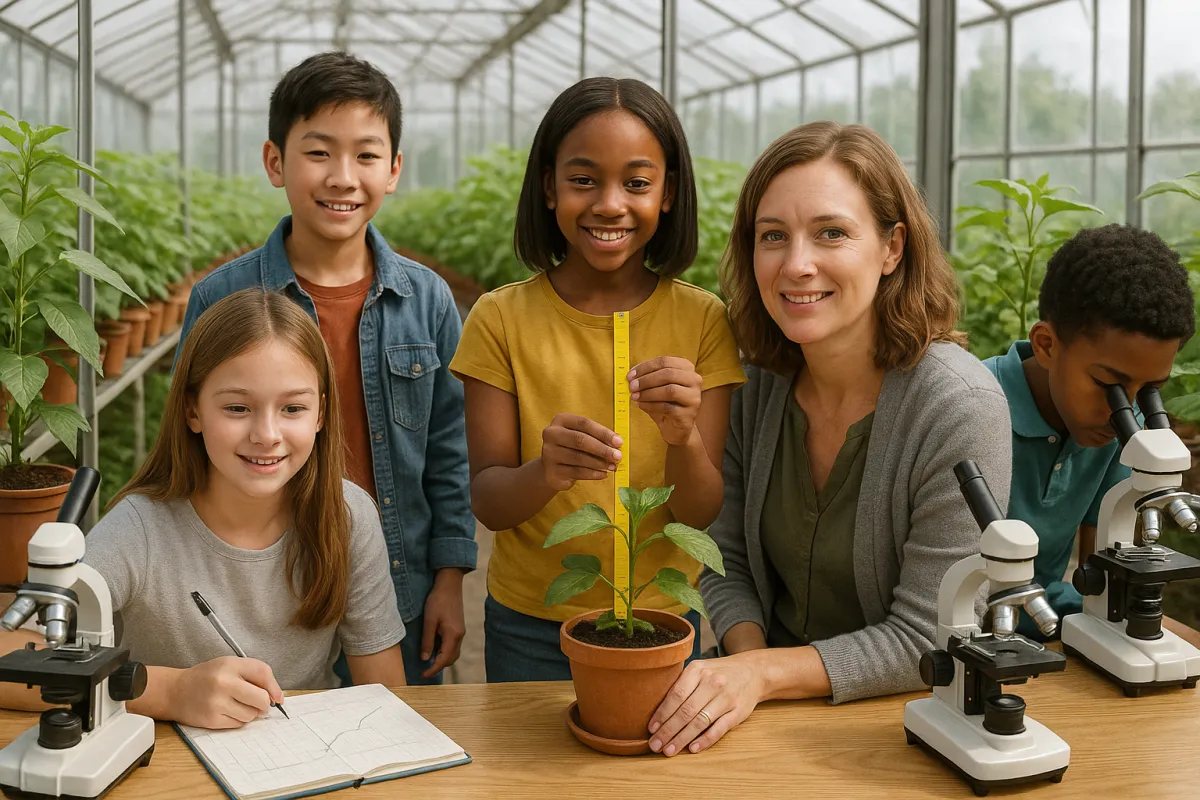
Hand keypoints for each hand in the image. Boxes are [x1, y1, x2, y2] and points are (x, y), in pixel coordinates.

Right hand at [171, 656, 283, 729]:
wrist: (174, 691)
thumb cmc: (207, 677)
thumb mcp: (229, 665)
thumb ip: (254, 674)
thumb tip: (277, 698)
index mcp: (230, 665)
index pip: (263, 673)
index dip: (274, 688)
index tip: (277, 697)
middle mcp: (223, 683)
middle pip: (261, 699)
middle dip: (263, 703)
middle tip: (255, 702)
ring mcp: (217, 703)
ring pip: (251, 715)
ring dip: (249, 713)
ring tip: (235, 704)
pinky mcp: (211, 720)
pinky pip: (238, 724)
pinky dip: (237, 720)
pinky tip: (226, 711)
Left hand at [421, 569, 466, 677]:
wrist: (449, 585)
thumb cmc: (438, 600)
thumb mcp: (429, 621)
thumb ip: (427, 641)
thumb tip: (425, 659)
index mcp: (453, 635)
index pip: (444, 659)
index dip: (433, 669)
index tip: (423, 675)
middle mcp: (460, 636)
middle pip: (451, 659)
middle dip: (439, 666)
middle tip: (424, 668)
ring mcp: (461, 632)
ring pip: (453, 653)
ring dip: (442, 659)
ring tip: (428, 659)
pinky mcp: (458, 628)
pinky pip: (453, 646)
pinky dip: (444, 651)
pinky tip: (434, 647)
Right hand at [539, 413, 622, 491]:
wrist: (552, 468)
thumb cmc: (572, 448)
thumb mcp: (581, 437)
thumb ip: (596, 438)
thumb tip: (617, 444)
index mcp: (561, 420)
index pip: (584, 423)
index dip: (603, 432)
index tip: (618, 442)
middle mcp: (551, 434)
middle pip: (579, 440)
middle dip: (602, 449)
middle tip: (617, 456)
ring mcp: (549, 453)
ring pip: (578, 458)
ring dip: (599, 463)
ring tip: (613, 466)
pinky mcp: (551, 471)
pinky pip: (576, 472)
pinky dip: (592, 474)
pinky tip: (603, 474)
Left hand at [629, 357, 702, 446]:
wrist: (675, 427)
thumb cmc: (665, 403)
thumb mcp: (656, 386)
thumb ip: (646, 378)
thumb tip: (631, 375)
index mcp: (687, 368)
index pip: (665, 361)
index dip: (645, 367)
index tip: (630, 375)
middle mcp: (694, 380)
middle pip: (668, 374)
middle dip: (646, 380)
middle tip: (631, 386)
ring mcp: (694, 397)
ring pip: (670, 390)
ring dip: (648, 393)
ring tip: (634, 396)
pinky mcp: (689, 414)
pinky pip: (667, 407)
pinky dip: (651, 405)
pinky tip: (641, 405)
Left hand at [647, 654, 762, 755]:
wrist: (753, 671)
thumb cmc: (719, 673)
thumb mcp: (700, 669)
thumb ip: (682, 685)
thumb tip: (657, 711)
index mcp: (698, 670)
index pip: (676, 695)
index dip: (662, 713)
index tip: (651, 728)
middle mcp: (712, 682)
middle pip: (686, 711)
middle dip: (668, 731)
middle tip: (655, 745)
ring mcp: (726, 698)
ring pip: (700, 722)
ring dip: (682, 738)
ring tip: (669, 750)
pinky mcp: (738, 712)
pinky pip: (719, 729)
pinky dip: (705, 740)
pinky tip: (693, 748)